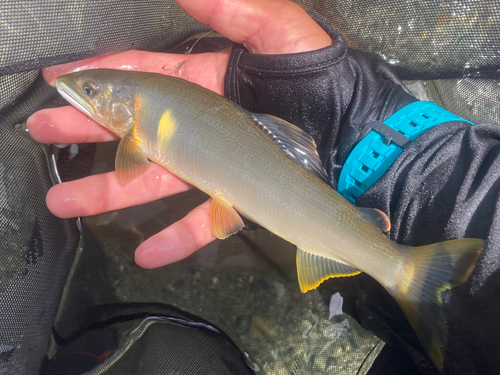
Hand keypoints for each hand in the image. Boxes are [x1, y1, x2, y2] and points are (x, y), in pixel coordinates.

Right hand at [28, 0, 330, 268]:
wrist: (366, 140)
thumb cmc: (327, 86)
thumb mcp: (284, 36)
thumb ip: (236, 11)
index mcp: (210, 81)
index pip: (144, 76)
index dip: (102, 76)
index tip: (60, 82)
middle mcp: (205, 123)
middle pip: (136, 128)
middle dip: (88, 131)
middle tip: (42, 134)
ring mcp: (219, 164)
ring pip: (157, 179)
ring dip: (111, 192)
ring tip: (65, 202)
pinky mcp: (239, 198)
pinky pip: (202, 220)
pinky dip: (176, 238)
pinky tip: (144, 252)